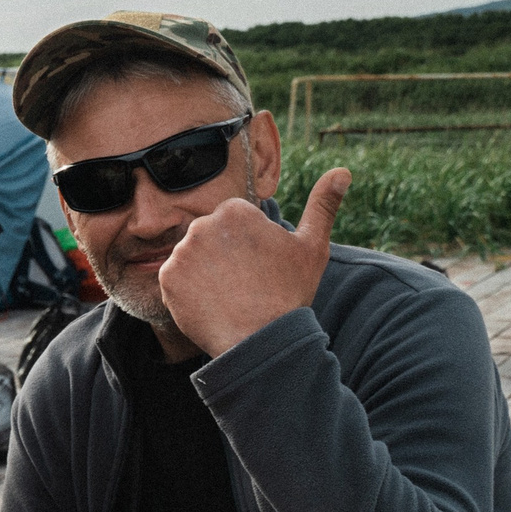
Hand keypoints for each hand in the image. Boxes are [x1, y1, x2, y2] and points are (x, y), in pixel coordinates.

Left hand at [156, 167, 350, 356]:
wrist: (261, 340)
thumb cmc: (289, 293)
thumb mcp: (312, 246)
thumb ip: (323, 205)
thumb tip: (342, 171)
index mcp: (234, 210)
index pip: (232, 223)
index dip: (246, 247)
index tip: (258, 267)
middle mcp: (202, 224)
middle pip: (209, 239)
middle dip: (223, 257)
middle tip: (244, 284)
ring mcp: (182, 252)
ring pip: (192, 260)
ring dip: (205, 274)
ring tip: (229, 295)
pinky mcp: (167, 279)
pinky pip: (176, 281)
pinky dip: (189, 293)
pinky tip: (212, 304)